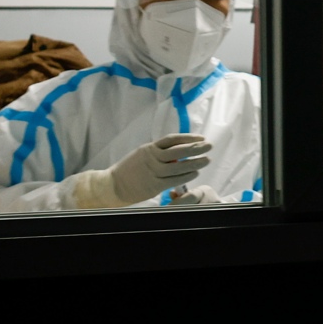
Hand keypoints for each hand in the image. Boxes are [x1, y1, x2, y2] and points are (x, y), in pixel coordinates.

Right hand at [71, 134, 211, 208]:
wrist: (113, 185)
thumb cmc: (130, 170)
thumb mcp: (142, 155)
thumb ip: (159, 153)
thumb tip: (178, 155)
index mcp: (149, 148)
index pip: (172, 139)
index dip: (188, 138)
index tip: (201, 138)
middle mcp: (152, 158)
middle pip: (178, 151)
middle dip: (196, 148)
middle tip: (209, 146)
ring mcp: (153, 172)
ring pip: (179, 166)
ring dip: (195, 162)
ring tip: (207, 160)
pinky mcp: (154, 185)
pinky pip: (174, 179)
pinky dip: (186, 176)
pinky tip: (196, 173)